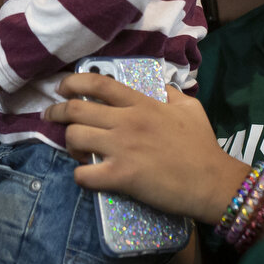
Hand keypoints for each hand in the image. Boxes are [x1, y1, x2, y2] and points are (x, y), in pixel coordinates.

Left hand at [44, 73, 233, 222]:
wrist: (212, 181)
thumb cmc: (202, 146)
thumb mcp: (190, 109)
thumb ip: (172, 94)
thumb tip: (161, 87)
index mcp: (142, 104)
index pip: (99, 84)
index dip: (73, 82)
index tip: (62, 88)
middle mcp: (126, 121)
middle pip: (76, 109)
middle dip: (57, 112)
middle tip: (51, 117)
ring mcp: (121, 149)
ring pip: (74, 138)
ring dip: (68, 144)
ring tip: (76, 151)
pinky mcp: (120, 176)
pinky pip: (83, 174)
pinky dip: (79, 175)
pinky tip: (87, 175)